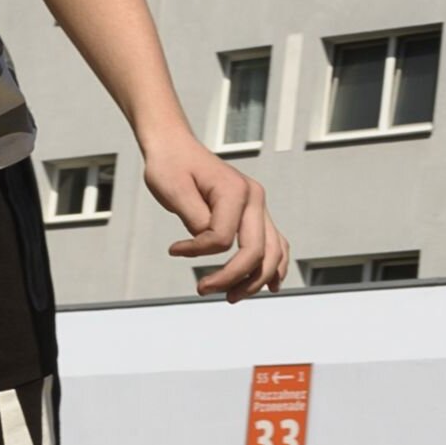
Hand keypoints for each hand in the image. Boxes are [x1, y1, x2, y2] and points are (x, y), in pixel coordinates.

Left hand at [143, 137, 288, 302]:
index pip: (223, 238)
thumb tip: (209, 246)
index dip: (197, 252)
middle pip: (257, 251)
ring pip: (272, 252)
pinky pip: (274, 244)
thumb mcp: (173, 191)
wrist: (176, 148)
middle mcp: (254, 198)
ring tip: (233, 296)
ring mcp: (258, 206)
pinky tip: (269, 285)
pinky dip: (273, 266)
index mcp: (236, 190)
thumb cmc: (171, 165)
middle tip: (204, 289)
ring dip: (256, 280)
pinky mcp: (255, 213)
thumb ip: (194, 220)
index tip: (174, 250)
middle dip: (232, 278)